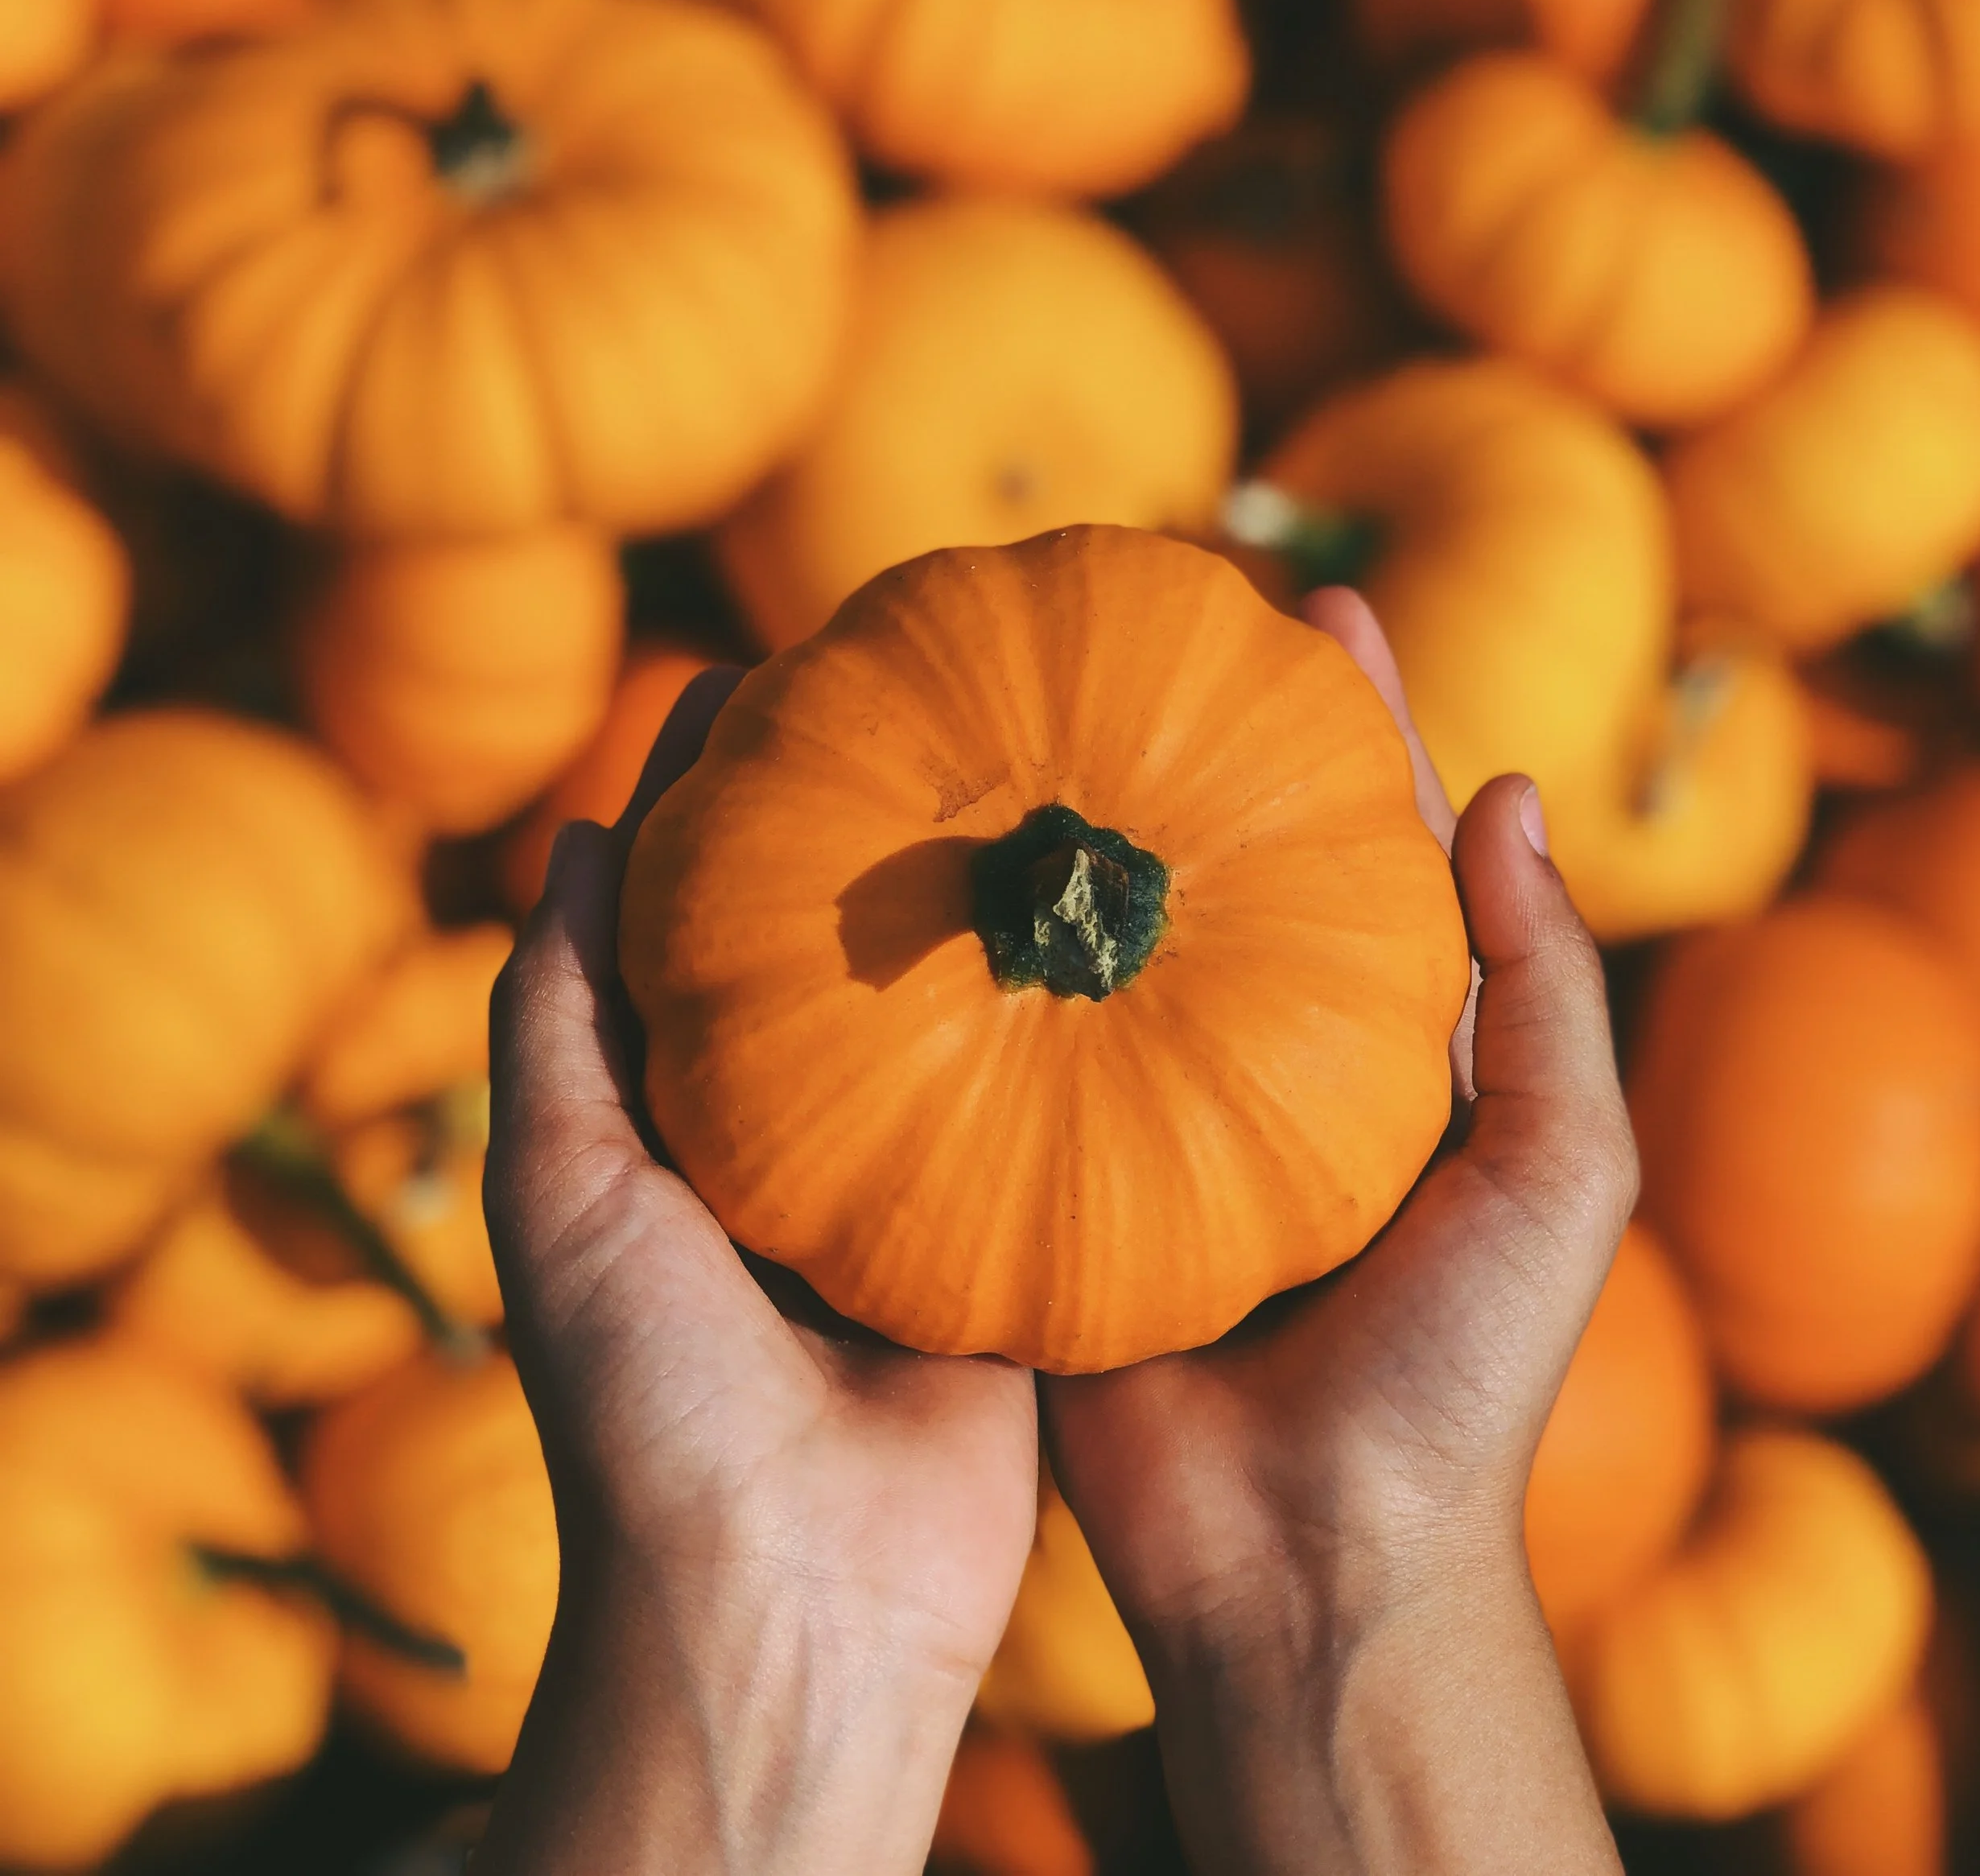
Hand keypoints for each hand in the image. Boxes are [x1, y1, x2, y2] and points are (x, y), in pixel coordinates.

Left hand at [475, 671, 1037, 1875]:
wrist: (795, 1606)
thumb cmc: (646, 1408)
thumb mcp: (564, 1195)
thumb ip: (555, 1021)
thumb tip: (585, 836)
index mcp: (687, 1124)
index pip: (706, 918)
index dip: (726, 794)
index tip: (773, 671)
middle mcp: (806, 1141)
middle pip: (845, 942)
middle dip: (881, 822)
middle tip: (936, 686)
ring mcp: (919, 1191)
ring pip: (962, 1012)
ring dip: (993, 904)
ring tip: (1044, 761)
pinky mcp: (1020, 1248)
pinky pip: (1056, 1113)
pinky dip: (1085, 1022)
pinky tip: (1126, 916)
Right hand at [1042, 588, 1636, 1875]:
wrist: (1310, 1567)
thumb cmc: (1458, 1377)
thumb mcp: (1560, 1178)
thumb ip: (1548, 992)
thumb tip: (1513, 793)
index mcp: (1387, 1054)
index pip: (1372, 847)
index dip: (1353, 723)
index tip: (1313, 603)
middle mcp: (1261, 1066)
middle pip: (1224, 864)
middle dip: (1189, 740)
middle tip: (1138, 612)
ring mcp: (1149, 1118)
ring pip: (1108, 940)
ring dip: (1070, 829)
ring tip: (1019, 697)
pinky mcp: (1052, 1185)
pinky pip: (1012, 1054)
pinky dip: (982, 964)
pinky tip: (935, 865)